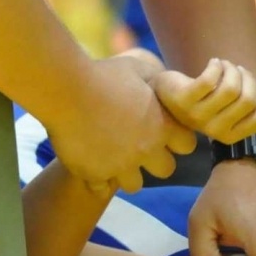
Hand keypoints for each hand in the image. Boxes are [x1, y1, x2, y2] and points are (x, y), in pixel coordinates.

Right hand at [46, 52, 196, 194]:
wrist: (67, 90)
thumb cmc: (103, 75)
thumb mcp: (136, 67)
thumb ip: (154, 79)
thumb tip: (162, 82)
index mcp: (161, 125)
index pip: (188, 145)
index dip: (176, 139)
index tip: (163, 130)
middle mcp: (146, 150)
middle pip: (166, 170)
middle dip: (155, 160)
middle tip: (138, 146)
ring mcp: (120, 166)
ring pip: (135, 185)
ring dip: (127, 173)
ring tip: (113, 157)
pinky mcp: (95, 174)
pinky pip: (101, 188)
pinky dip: (97, 178)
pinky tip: (90, 162)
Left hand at [151, 59, 255, 143]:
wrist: (166, 96)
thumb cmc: (203, 100)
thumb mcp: (228, 109)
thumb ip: (249, 112)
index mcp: (230, 136)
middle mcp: (215, 130)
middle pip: (247, 99)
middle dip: (248, 78)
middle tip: (238, 70)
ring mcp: (197, 116)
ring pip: (231, 88)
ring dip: (232, 70)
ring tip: (225, 66)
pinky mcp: (184, 99)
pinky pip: (209, 80)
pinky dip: (216, 66)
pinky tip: (213, 62)